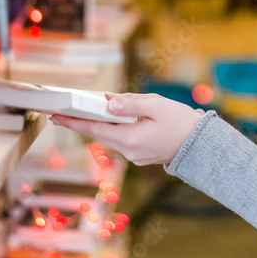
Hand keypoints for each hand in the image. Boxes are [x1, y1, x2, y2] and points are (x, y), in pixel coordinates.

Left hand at [49, 93, 203, 165]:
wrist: (201, 145)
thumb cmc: (181, 122)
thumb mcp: (156, 105)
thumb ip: (130, 103)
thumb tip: (107, 101)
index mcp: (129, 138)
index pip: (93, 130)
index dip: (72, 122)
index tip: (55, 116)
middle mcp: (128, 151)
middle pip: (100, 133)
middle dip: (85, 120)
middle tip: (66, 108)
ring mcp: (134, 156)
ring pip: (112, 135)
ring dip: (105, 122)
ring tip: (96, 107)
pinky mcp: (140, 155)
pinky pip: (123, 139)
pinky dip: (117, 127)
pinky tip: (118, 117)